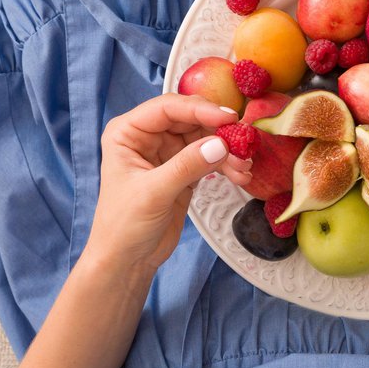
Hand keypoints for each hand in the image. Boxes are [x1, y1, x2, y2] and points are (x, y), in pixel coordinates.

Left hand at [86, 94, 251, 276]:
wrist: (127, 259)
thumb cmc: (124, 225)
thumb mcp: (154, 193)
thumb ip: (186, 166)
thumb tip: (220, 145)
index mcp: (128, 132)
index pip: (168, 108)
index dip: (199, 109)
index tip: (229, 118)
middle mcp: (147, 136)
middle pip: (190, 119)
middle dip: (218, 130)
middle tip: (244, 142)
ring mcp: (166, 153)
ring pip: (204, 138)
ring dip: (227, 150)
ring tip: (244, 167)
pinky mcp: (183, 170)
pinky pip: (209, 157)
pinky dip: (225, 164)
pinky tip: (240, 175)